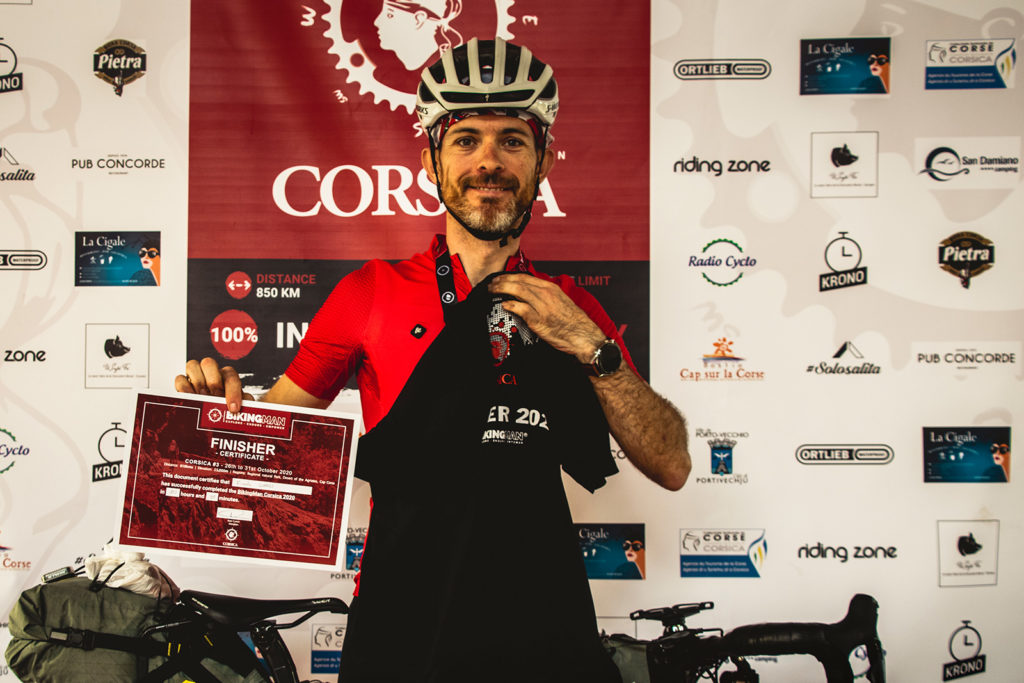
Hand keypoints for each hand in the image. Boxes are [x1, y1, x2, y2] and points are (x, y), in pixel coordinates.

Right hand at [174, 357, 251, 412]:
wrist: (213, 419)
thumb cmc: (227, 411)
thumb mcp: (239, 409)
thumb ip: (245, 404)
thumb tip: (248, 403)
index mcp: (227, 377)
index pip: (230, 376)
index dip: (233, 391)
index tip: (234, 408)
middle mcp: (211, 374)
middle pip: (209, 363)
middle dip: (213, 381)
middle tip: (216, 398)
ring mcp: (196, 377)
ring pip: (192, 365)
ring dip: (198, 383)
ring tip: (202, 398)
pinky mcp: (183, 384)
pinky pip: (180, 379)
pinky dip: (183, 387)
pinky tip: (190, 398)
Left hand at [488, 274, 603, 362]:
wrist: (583, 336)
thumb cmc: (573, 322)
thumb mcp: (560, 302)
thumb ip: (546, 297)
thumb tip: (530, 295)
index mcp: (551, 288)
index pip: (525, 277)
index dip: (510, 276)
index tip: (500, 278)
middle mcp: (546, 294)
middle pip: (518, 282)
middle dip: (502, 281)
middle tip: (491, 284)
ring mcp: (542, 306)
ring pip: (517, 291)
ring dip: (501, 289)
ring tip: (492, 291)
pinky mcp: (538, 320)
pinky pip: (520, 308)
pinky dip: (510, 304)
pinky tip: (504, 304)